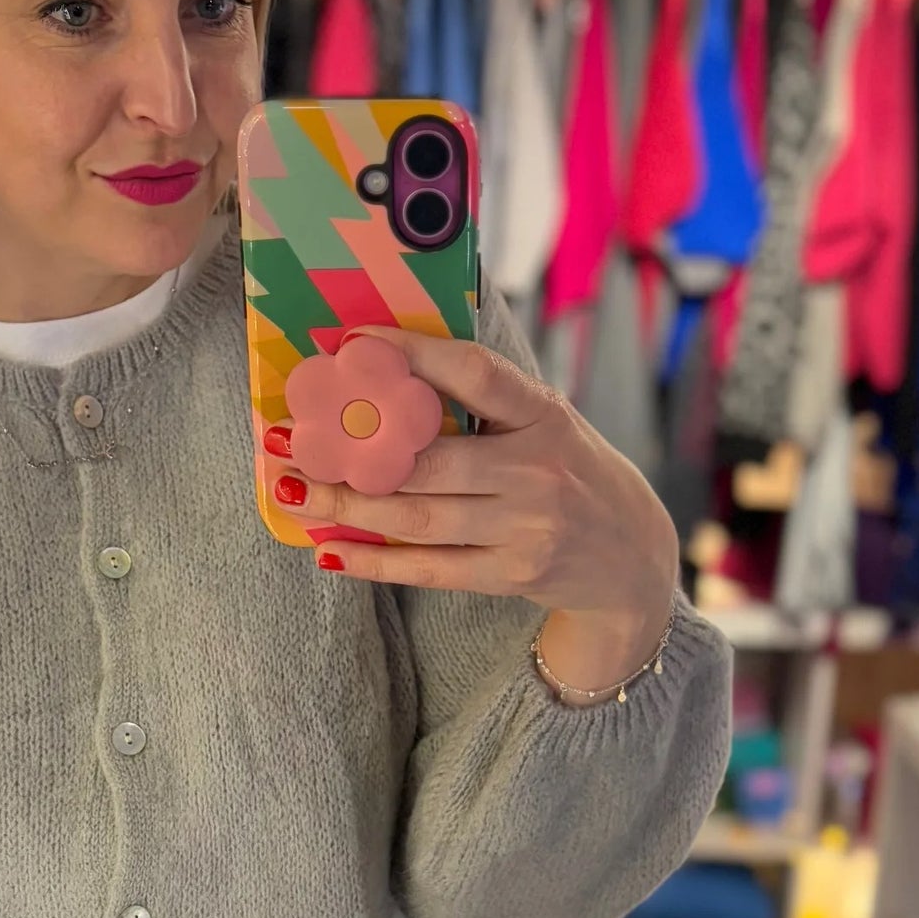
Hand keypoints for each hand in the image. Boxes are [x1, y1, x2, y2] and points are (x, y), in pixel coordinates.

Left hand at [265, 327, 679, 695]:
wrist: (631, 559)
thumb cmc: (570, 475)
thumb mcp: (545, 424)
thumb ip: (484, 402)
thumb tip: (386, 372)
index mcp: (544, 414)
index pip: (475, 373)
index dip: (412, 353)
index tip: (352, 343)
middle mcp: (537, 470)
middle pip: (428, 459)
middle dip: (350, 450)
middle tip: (287, 439)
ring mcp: (527, 527)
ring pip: (418, 517)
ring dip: (346, 506)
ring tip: (292, 492)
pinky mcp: (512, 574)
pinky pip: (429, 569)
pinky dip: (376, 561)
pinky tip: (330, 550)